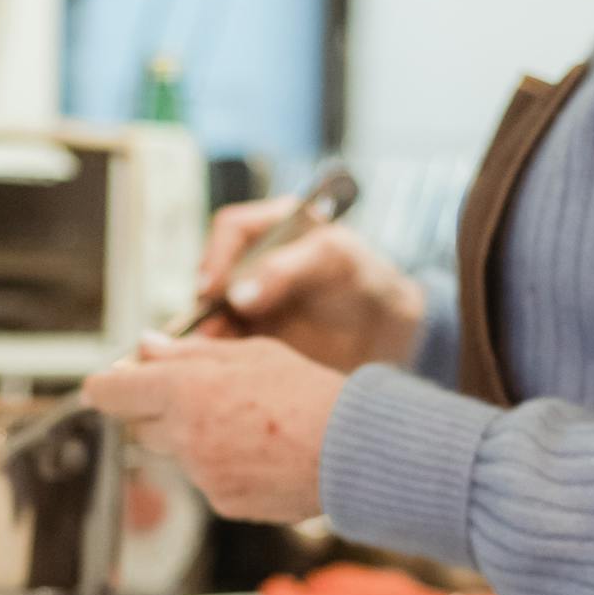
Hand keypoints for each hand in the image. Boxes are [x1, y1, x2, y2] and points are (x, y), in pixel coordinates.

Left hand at [83, 335, 343, 522]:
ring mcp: (202, 474)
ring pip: (176, 454)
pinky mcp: (221, 503)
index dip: (105, 386)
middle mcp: (185, 435)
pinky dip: (222, 467)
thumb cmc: (306, 392)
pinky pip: (206, 481)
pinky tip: (260, 452)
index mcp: (186, 389)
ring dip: (194, 438)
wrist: (351, 450)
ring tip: (247, 424)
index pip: (112, 392)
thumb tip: (144, 347)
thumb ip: (188, 353)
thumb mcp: (250, 354)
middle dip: (156, 410)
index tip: (106, 384)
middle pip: (139, 425)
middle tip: (197, 396)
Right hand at [194, 196, 425, 373]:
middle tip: (209, 332)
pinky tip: (222, 369)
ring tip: (213, 354)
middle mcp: (253, 259)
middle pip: (212, 273)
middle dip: (206, 302)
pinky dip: (218, 354)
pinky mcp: (251, 334)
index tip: (213, 290)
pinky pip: (223, 342)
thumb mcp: (335, 261)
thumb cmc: (366, 283)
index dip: (217, 255)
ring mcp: (249, 298)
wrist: (387, 336)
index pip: (231, 229)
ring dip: (208, 332)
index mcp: (275, 225)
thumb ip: (286, 270)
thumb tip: (237, 295)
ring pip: (211, 311)